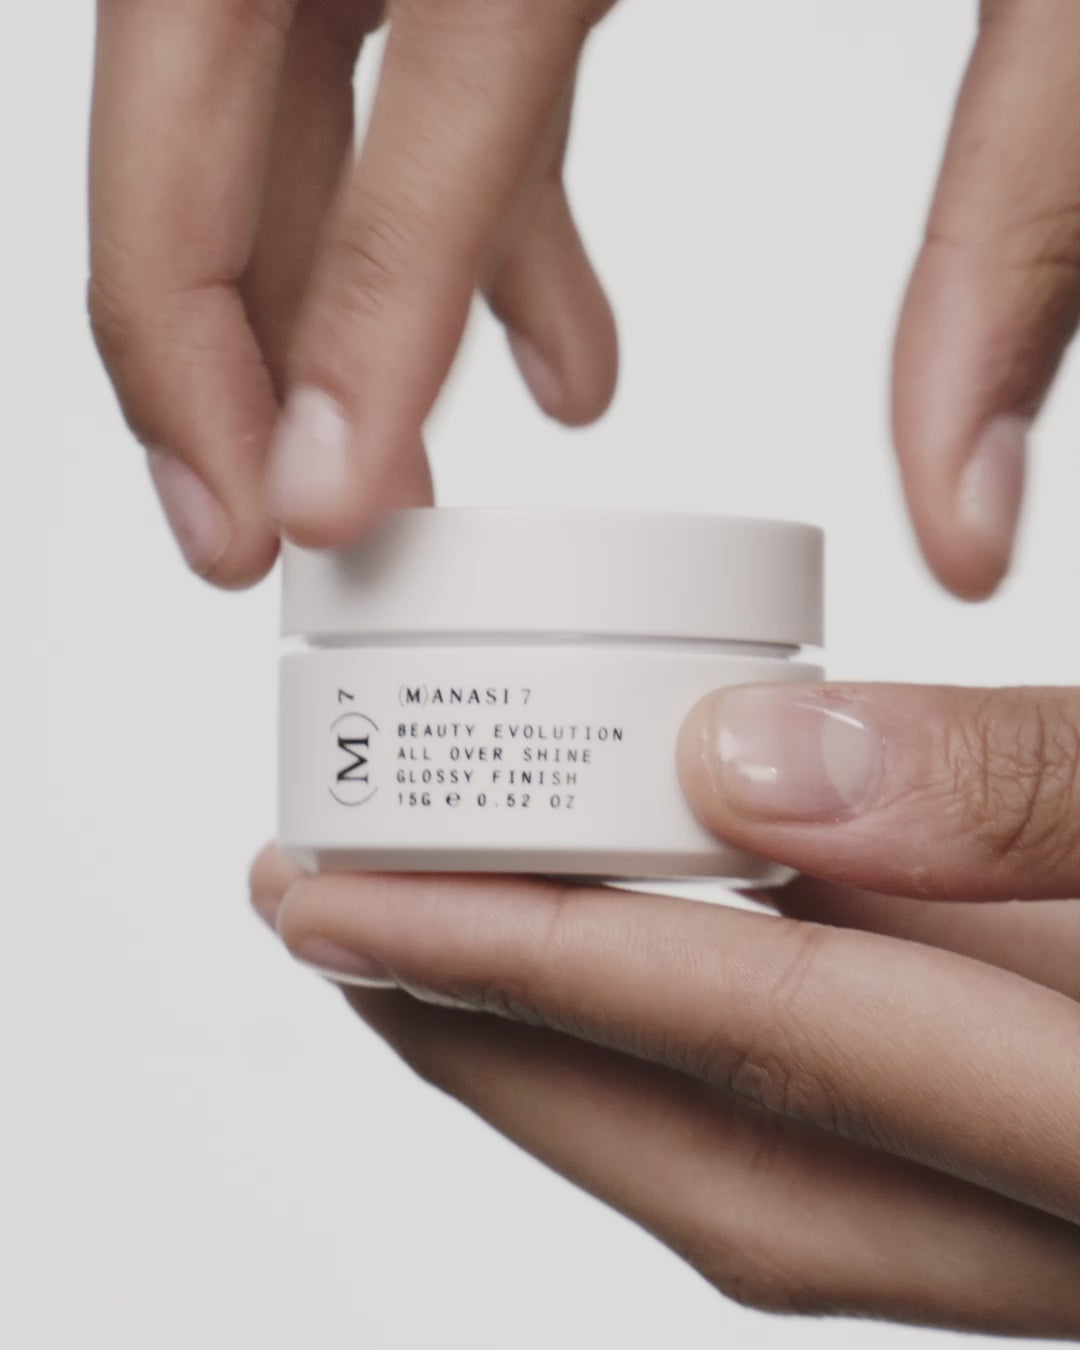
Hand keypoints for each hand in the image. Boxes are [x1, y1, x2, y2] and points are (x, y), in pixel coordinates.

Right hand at [89, 0, 617, 584]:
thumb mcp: (492, 16)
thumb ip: (407, 230)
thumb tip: (334, 463)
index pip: (160, 235)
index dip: (198, 418)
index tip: (255, 547)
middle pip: (246, 234)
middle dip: (308, 401)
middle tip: (343, 533)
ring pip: (363, 195)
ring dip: (422, 346)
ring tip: (441, 478)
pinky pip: (473, 133)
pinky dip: (519, 246)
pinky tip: (566, 359)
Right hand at [92, 3, 1079, 597]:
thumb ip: (1011, 230)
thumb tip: (968, 525)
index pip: (412, 95)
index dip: (342, 323)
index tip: (316, 512)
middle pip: (204, 61)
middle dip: (191, 318)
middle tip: (238, 523)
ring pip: (271, 72)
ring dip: (301, 294)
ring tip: (363, 483)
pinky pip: (408, 55)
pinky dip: (449, 223)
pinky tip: (557, 360)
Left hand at [251, 680, 1079, 1336]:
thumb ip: (1024, 793)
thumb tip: (747, 757)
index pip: (773, 1046)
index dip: (539, 970)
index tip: (344, 903)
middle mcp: (1047, 1216)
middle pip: (714, 1166)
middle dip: (488, 1045)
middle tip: (321, 919)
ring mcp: (1033, 1188)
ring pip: (751, 1160)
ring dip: (564, 1048)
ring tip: (413, 928)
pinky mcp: (1033, 1133)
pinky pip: (821, 1110)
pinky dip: (685, 1026)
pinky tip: (612, 930)